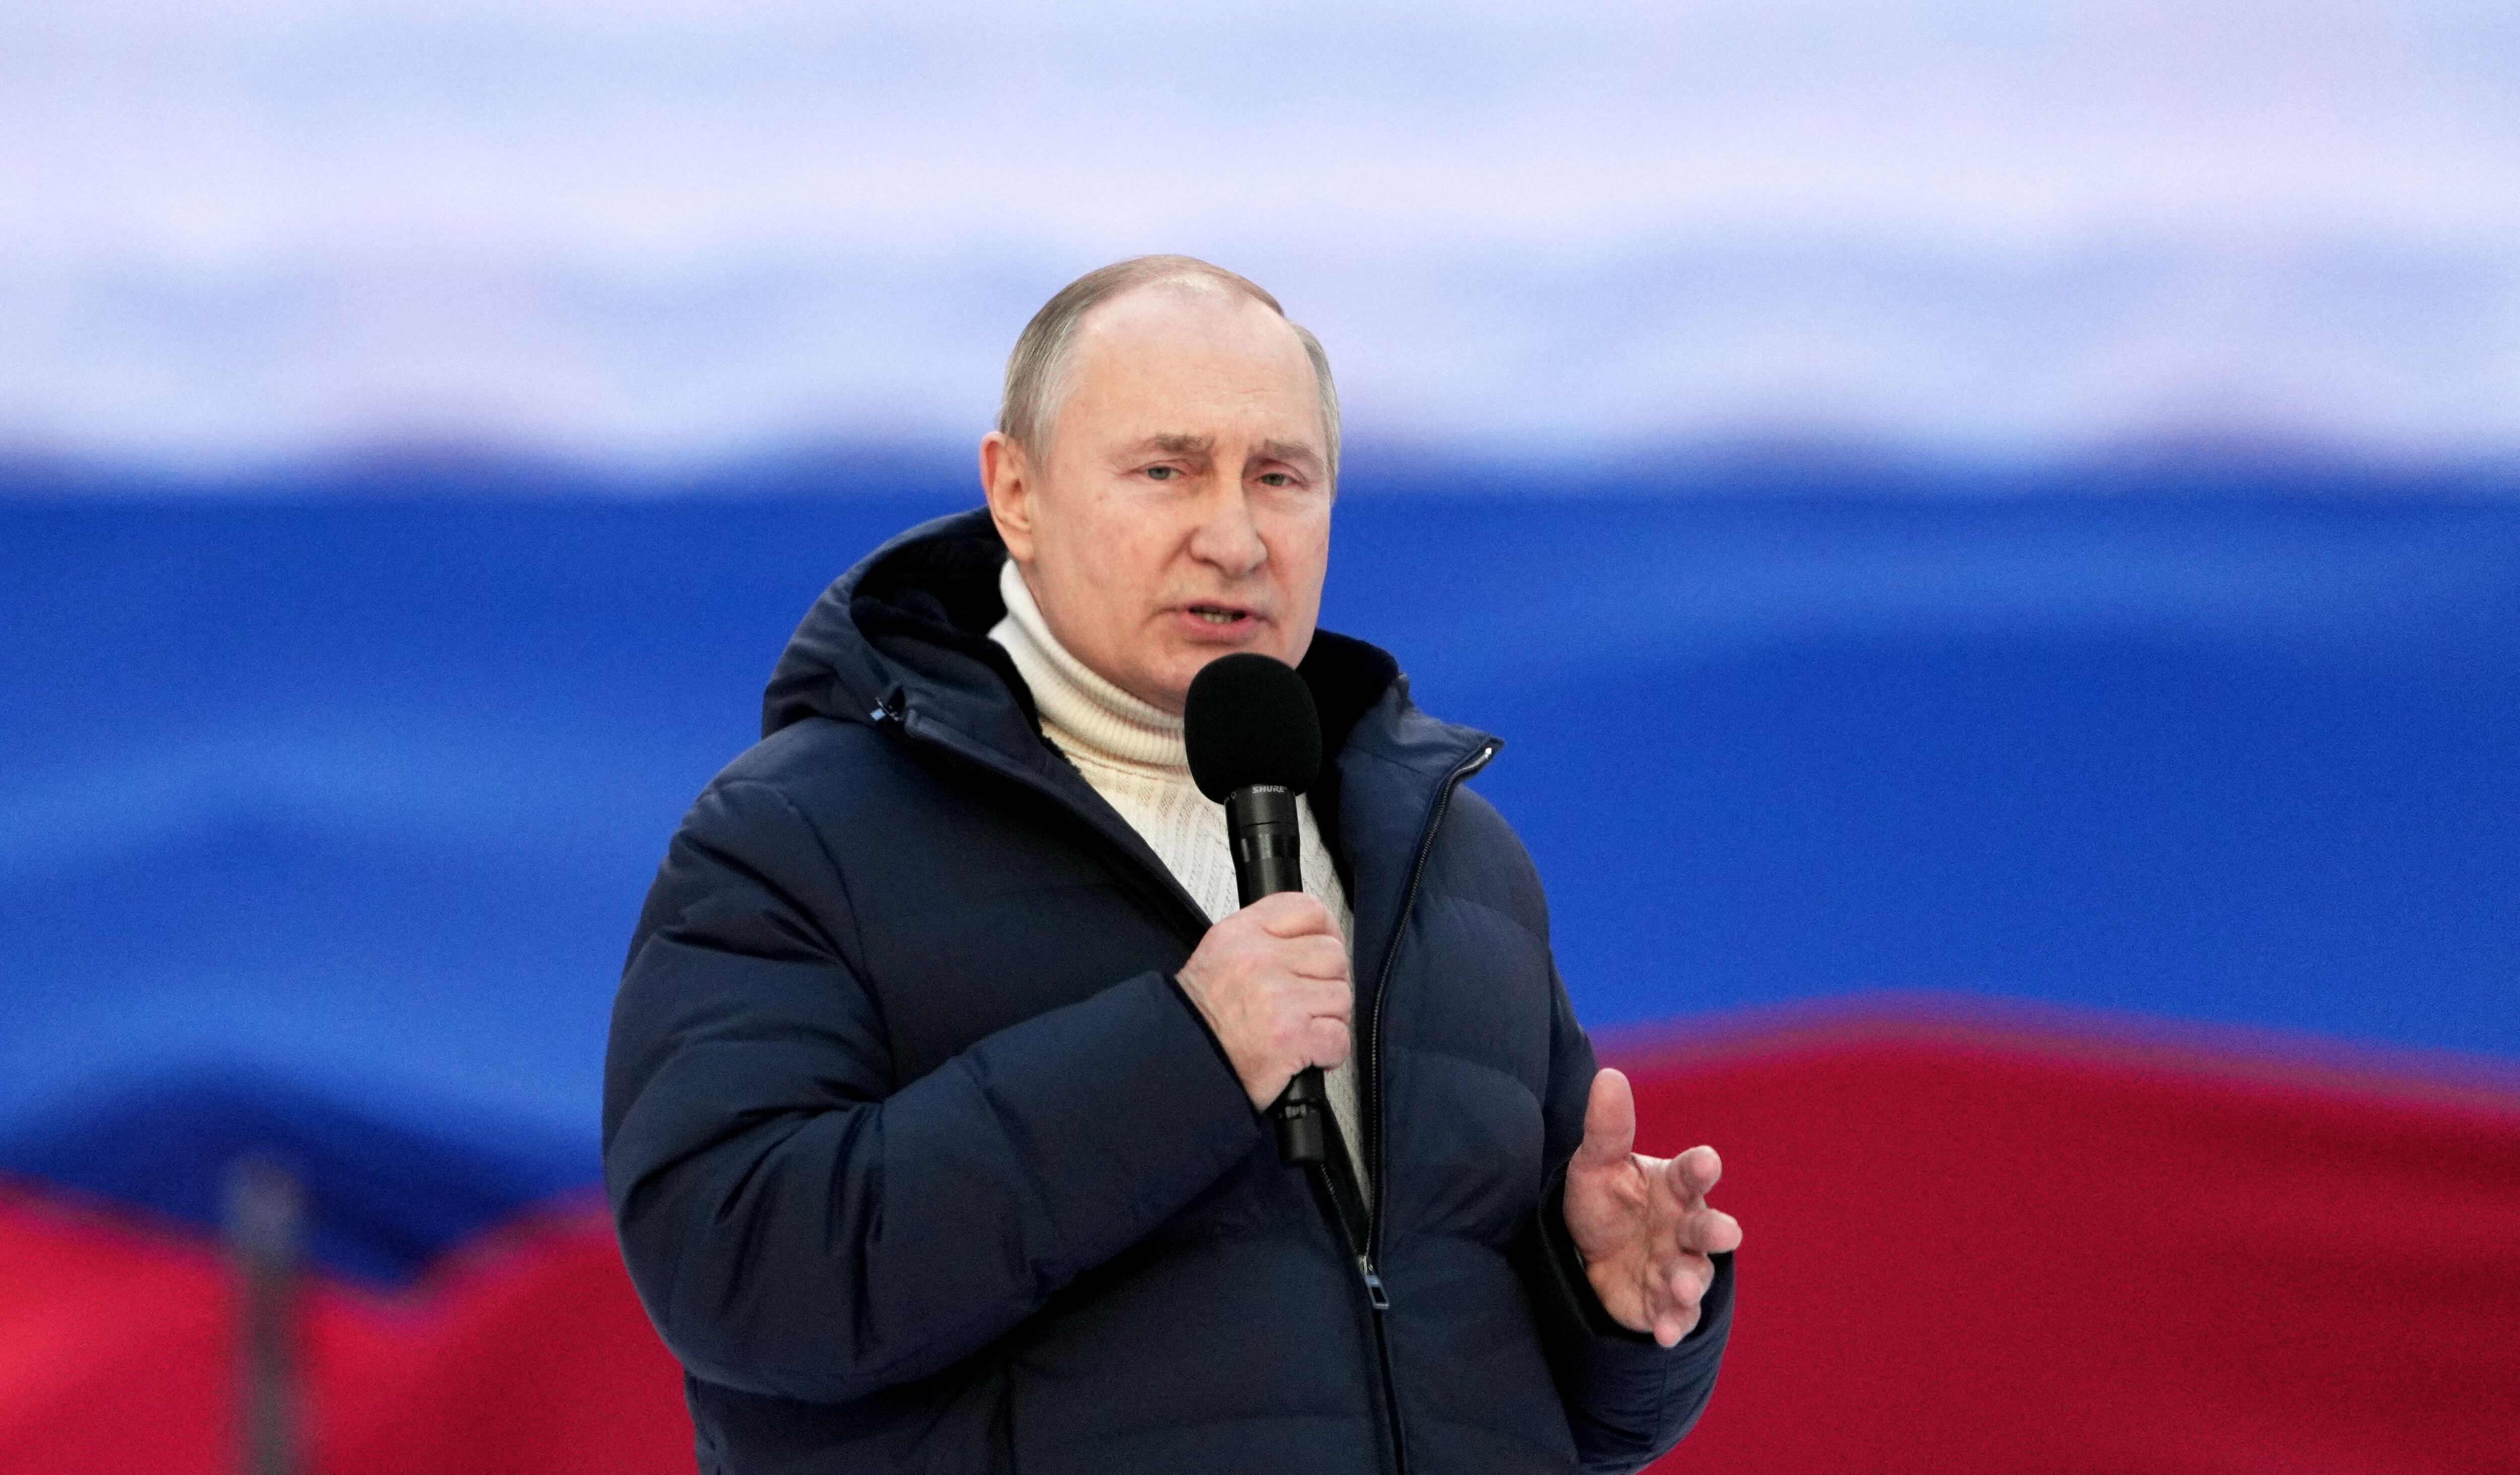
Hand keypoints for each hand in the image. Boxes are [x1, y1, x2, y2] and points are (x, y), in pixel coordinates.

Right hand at [1175, 892, 1352, 1108]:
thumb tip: (1313, 940)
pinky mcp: (1292, 1037)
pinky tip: (1307, 1055)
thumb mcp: (1219, 956)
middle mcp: (1259, 960)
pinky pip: (1339, 1037)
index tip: (1326, 951)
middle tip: (1309, 1004)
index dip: (1327, 932)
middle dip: (1328, 984)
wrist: (1180, 1066)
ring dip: (1329, 1020)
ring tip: (1302, 1031)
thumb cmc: (1201, 1022)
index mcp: (1241, 934)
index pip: (1307, 910)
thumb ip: (1263, 939)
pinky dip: (1330, 1052)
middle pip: (1333, 955)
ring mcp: (1277, 998)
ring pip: (1341, 997)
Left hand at [1561, 1067, 1742, 1346]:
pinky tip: (1665, 1334)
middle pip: (1706, 1228)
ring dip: (1690, 1282)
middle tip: (1725, 1233)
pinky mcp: (1661, 1304)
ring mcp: (1675, 1267)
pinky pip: (1674, 1316)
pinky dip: (1673, 1324)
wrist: (1584, 1252)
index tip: (1706, 1160)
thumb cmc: (1604, 1200)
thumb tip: (1608, 1075)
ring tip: (1681, 1287)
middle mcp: (1683, 1227)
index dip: (1699, 1167)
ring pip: (1693, 1275)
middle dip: (1716, 1231)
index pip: (1690, 1173)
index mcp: (1672, 1186)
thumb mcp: (1596, 1163)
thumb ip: (1607, 1127)